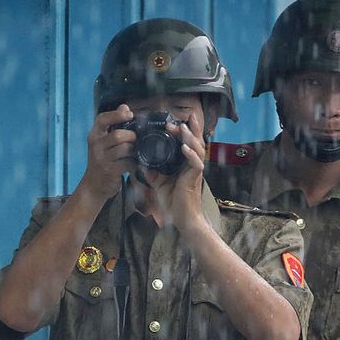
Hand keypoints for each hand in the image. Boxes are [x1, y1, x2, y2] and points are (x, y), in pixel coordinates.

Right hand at [78, 105, 136, 199]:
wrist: (94, 185)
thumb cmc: (102, 160)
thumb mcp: (104, 141)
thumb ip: (113, 124)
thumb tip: (124, 106)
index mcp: (94, 135)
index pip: (102, 119)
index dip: (117, 114)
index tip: (130, 114)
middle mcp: (96, 145)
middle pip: (118, 135)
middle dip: (132, 136)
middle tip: (136, 140)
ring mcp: (101, 159)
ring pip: (125, 149)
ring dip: (134, 150)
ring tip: (136, 153)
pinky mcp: (109, 170)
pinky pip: (128, 163)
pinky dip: (134, 163)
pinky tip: (134, 164)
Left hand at [143, 113, 206, 232]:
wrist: (182, 220)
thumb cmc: (174, 203)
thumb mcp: (159, 184)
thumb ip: (153, 173)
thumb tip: (142, 164)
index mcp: (185, 164)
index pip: (188, 144)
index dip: (185, 131)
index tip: (176, 121)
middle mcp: (193, 165)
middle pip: (196, 142)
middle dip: (189, 129)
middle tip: (179, 120)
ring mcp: (195, 171)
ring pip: (198, 149)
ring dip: (189, 137)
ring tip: (181, 128)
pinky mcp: (195, 178)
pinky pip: (195, 163)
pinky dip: (190, 154)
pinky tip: (184, 147)